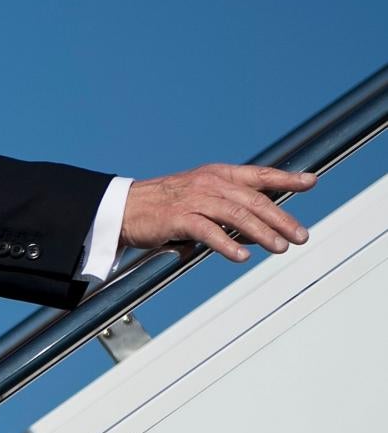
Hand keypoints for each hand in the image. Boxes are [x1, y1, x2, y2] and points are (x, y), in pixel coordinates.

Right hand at [121, 164, 316, 263]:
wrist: (121, 208)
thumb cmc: (161, 206)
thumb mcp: (198, 199)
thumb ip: (227, 209)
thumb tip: (256, 231)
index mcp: (217, 175)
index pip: (259, 175)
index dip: (286, 178)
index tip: (310, 182)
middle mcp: (210, 183)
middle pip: (254, 200)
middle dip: (281, 219)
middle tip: (300, 235)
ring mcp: (194, 199)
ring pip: (237, 215)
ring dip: (262, 233)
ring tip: (279, 248)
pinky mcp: (178, 218)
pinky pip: (209, 231)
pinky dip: (227, 245)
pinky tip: (242, 256)